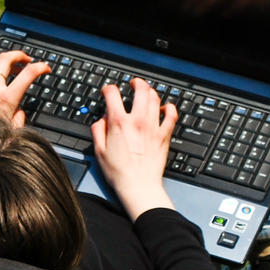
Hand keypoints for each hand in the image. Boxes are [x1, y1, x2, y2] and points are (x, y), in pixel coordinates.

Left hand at [0, 50, 49, 129]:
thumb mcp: (13, 132)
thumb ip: (19, 118)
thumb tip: (19, 112)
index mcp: (6, 99)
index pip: (28, 74)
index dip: (40, 67)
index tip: (46, 68)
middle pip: (6, 59)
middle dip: (19, 55)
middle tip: (27, 59)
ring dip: (2, 64)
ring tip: (10, 68)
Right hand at [91, 78, 176, 219]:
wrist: (138, 186)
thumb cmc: (119, 172)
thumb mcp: (99, 151)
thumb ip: (98, 130)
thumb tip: (102, 119)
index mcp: (119, 123)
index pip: (113, 94)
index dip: (108, 89)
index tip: (108, 91)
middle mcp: (137, 121)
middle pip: (141, 90)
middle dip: (136, 83)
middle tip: (133, 83)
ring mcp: (153, 127)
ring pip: (155, 99)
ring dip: (150, 92)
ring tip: (147, 93)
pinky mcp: (164, 136)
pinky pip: (171, 116)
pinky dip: (170, 108)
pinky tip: (166, 108)